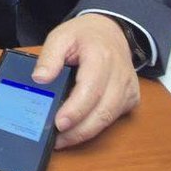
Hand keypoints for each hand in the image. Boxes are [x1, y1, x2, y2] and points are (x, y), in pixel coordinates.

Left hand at [32, 13, 139, 148]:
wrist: (111, 31)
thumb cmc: (84, 35)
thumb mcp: (61, 36)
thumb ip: (49, 57)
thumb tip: (39, 79)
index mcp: (101, 56)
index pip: (90, 89)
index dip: (75, 110)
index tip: (58, 124)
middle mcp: (119, 74)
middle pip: (102, 111)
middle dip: (79, 130)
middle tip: (56, 139)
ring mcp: (128, 88)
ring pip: (109, 119)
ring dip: (85, 133)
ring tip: (63, 139)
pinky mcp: (131, 98)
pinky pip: (114, 118)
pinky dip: (96, 127)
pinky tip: (78, 130)